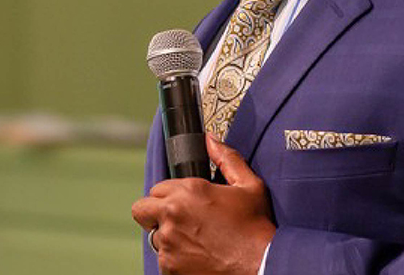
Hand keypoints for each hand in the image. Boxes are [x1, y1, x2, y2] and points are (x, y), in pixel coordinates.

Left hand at [131, 136, 275, 274]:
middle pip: (141, 209)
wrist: (262, 265)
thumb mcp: (249, 186)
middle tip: (175, 220)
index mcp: (189, 192)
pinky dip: (174, 258)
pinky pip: (162, 259)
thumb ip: (227, 159)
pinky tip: (195, 255)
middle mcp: (173, 215)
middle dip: (154, 213)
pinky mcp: (170, 266)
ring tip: (193, 240)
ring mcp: (169, 242)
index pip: (157, 188)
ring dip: (167, 237)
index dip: (170, 196)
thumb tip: (210, 141)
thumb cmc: (256, 228)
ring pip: (153, 236)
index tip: (183, 204)